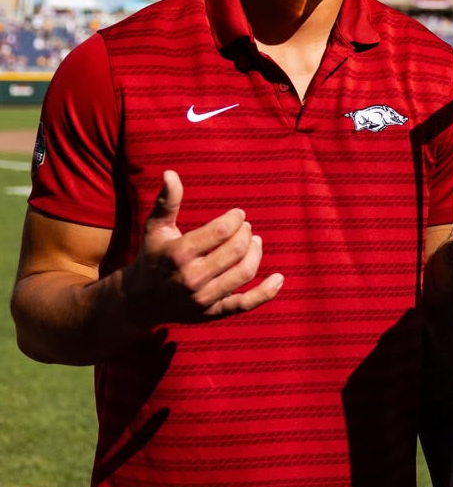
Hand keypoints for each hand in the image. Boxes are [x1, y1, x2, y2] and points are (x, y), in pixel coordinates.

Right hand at [124, 170, 283, 324]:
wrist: (140, 300)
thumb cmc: (153, 256)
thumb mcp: (156, 228)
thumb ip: (167, 201)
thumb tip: (170, 173)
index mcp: (179, 253)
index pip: (222, 231)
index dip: (236, 219)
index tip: (238, 214)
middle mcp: (192, 278)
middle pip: (236, 250)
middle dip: (246, 233)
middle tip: (246, 226)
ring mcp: (204, 298)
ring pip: (244, 272)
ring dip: (256, 253)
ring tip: (256, 241)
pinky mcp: (213, 313)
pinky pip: (245, 304)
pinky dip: (266, 292)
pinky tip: (279, 278)